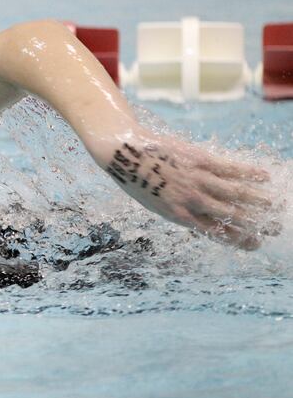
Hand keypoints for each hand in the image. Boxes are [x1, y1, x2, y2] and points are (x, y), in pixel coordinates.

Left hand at [99, 128, 279, 249]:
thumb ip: (179, 210)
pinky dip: (249, 173)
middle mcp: (192, 201)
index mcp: (180, 216)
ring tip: (274, 205)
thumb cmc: (136, 180)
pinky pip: (230, 168)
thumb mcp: (155, 204)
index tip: (254, 243)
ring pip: (236, 193)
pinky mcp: (200, 160)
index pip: (216, 232)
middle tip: (274, 229)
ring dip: (258, 200)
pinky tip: (264, 176)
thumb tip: (200, 216)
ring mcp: (197, 180)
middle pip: (232, 215)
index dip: (238, 239)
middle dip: (256, 224)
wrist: (124, 154)